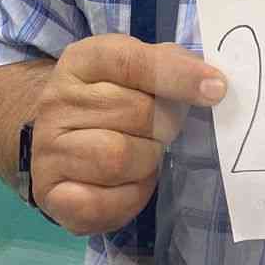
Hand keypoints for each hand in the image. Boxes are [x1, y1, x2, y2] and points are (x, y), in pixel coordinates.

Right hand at [30, 36, 227, 234]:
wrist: (59, 138)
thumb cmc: (112, 97)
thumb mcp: (138, 67)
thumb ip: (173, 64)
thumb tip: (212, 82)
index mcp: (83, 61)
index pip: (132, 62)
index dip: (179, 75)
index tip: (216, 89)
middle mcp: (57, 102)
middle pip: (135, 113)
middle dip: (165, 126)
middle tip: (165, 130)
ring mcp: (48, 150)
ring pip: (118, 158)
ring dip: (147, 161)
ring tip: (144, 154)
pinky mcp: (50, 194)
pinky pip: (102, 203)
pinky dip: (128, 197)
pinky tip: (129, 183)